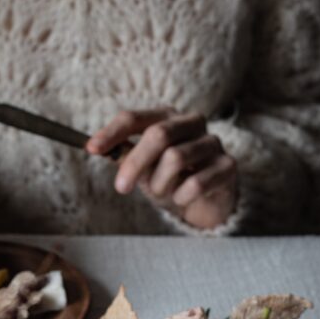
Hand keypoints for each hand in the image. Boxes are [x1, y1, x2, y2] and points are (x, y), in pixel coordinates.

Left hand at [86, 108, 236, 229]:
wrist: (209, 200)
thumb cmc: (173, 179)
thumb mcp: (145, 168)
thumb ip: (125, 156)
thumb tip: (96, 148)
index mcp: (167, 117)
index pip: (135, 118)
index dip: (112, 133)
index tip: (92, 150)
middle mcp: (192, 123)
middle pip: (158, 134)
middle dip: (135, 163)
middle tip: (121, 187)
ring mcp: (212, 143)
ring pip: (176, 159)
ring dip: (160, 184)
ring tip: (161, 193)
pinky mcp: (227, 166)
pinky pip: (196, 182)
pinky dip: (181, 196)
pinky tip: (181, 199)